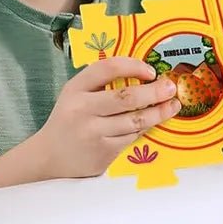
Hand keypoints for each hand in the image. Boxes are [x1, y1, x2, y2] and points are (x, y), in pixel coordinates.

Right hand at [29, 58, 180, 178]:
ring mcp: (93, 132)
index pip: (108, 68)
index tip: (151, 71)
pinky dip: (144, 128)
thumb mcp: (77, 94)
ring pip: (135, 120)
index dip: (134, 66)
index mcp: (76, 88)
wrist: (49, 157)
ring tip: (173, 105)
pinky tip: (152, 123)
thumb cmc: (71, 119)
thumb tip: (144, 73)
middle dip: (155, 91)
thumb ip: (102, 83)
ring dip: (159, 112)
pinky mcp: (103, 152)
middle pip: (127, 97)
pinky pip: (132, 136)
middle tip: (171, 88)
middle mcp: (82, 109)